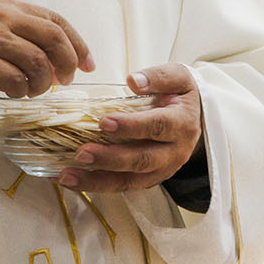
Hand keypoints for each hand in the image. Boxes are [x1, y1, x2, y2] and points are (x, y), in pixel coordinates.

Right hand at [0, 0, 93, 96]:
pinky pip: (14, 79)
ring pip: (37, 62)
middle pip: (53, 38)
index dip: (78, 43)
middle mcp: (1, 16)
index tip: (89, 64)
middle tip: (64, 82)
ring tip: (33, 91)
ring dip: (42, 83)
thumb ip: (19, 34)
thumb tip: (57, 63)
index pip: (55, 20)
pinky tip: (14, 93)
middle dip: (67, 64)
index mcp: (8, 6)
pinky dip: (21, 91)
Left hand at [60, 63, 201, 192]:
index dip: (131, 126)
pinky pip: (122, 186)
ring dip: (96, 180)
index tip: (104, 122)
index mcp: (182, 124)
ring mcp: (162, 170)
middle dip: (109, 158)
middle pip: (141, 160)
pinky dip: (96, 185)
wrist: (196, 119)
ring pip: (129, 181)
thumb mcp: (178, 78)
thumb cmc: (181, 96)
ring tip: (67, 175)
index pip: (157, 126)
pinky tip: (72, 179)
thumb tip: (133, 81)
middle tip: (81, 153)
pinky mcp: (149, 180)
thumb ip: (157, 77)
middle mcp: (175, 152)